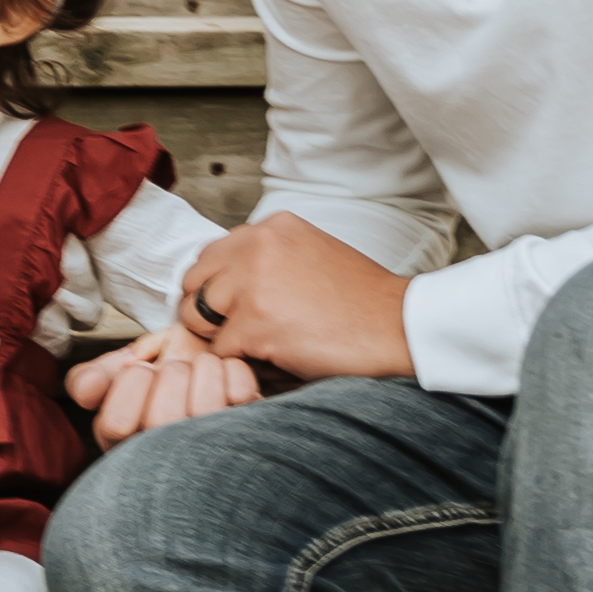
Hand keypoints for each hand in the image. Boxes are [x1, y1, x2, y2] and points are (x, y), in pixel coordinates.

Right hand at [67, 324, 264, 441]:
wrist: (214, 364)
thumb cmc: (168, 377)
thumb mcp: (126, 371)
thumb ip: (96, 378)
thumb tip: (85, 392)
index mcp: (127, 447)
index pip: (116, 424)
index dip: (130, 386)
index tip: (141, 371)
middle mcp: (167, 459)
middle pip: (162, 418)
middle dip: (170, 374)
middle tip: (176, 368)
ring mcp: (210, 451)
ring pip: (204, 408)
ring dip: (203, 368)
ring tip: (202, 368)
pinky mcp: (245, 435)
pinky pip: (239, 394)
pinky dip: (232, 370)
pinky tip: (225, 375)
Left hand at [173, 213, 416, 381]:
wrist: (399, 328)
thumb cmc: (364, 302)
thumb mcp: (311, 255)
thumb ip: (268, 259)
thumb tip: (227, 282)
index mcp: (272, 228)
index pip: (210, 256)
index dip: (218, 288)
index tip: (236, 309)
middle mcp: (256, 247)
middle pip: (193, 283)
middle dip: (208, 312)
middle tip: (238, 333)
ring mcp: (252, 285)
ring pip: (196, 318)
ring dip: (219, 339)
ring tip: (256, 347)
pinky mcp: (254, 324)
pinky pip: (218, 351)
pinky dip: (238, 363)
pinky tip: (272, 361)